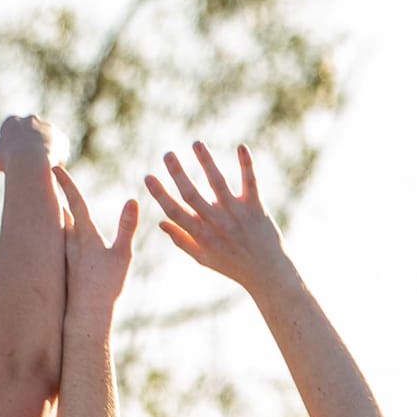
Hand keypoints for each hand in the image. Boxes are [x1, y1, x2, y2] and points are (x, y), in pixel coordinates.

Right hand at [0, 112, 56, 175]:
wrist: (30, 160)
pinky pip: (60, 151)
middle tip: (30, 164)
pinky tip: (53, 171)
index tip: (14, 160)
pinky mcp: (61, 138)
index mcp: (11, 122)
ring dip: (46, 153)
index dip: (13, 148)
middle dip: (31, 147)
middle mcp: (30, 120)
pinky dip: (57, 160)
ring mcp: (47, 127)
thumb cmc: (10, 161)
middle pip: (31, 134)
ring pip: (47, 142)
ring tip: (42, 170)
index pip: (12, 133)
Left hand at [57, 166, 137, 321]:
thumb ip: (127, 227)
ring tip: (51, 200)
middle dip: (57, 194)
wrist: (87, 314)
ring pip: (58, 226)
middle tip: (50, 177)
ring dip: (56, 212)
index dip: (66, 184)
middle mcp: (70, 242)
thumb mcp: (123, 255)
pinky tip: (55, 232)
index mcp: (85, 235)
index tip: (55, 167)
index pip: (74, 202)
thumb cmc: (107, 286)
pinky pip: (57, 242)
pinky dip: (56, 231)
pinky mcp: (64, 266)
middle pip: (61, 210)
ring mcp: (65, 254)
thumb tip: (133, 200)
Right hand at [141, 141, 287, 293]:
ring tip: (196, 143)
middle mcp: (217, 223)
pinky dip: (246, 164)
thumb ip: (182, 240)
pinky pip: (250, 182)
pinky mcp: (256, 208)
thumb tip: (160, 223)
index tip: (148, 176)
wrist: (268, 273)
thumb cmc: (233, 265)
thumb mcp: (204, 258)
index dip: (160, 194)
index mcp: (201, 236)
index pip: (174, 212)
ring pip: (218, 183)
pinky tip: (241, 146)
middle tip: (167, 154)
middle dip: (177, 173)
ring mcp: (237, 214)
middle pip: (192, 195)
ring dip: (206, 161)